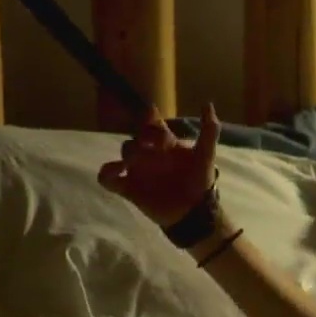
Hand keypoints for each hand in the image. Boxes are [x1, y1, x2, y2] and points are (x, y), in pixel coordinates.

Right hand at [98, 103, 220, 226]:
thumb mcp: (205, 156)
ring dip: (129, 154)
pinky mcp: (128, 188)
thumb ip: (209, 131)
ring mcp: (137, 170)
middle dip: (142, 138)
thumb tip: (208, 104)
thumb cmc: (198, 182)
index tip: (156, 124)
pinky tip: (117, 173)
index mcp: (165, 143)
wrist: (193, 212)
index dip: (150, 120)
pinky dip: (106, 174)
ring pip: (125, 152)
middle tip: (152, 147)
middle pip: (137, 136)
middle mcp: (150, 153)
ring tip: (134, 162)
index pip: (152, 123)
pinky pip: (108, 178)